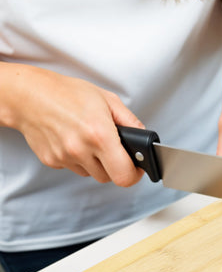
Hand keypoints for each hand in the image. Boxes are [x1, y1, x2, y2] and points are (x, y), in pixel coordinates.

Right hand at [4, 64, 143, 185]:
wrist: (27, 94)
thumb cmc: (65, 93)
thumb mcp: (106, 99)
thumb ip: (130, 121)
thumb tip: (143, 136)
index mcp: (99, 134)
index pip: (125, 175)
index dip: (134, 174)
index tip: (136, 168)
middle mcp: (81, 149)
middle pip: (110, 178)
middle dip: (116, 168)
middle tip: (114, 152)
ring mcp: (65, 157)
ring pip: (92, 174)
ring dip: (96, 164)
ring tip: (90, 141)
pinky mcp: (52, 161)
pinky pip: (74, 168)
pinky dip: (78, 159)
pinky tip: (74, 141)